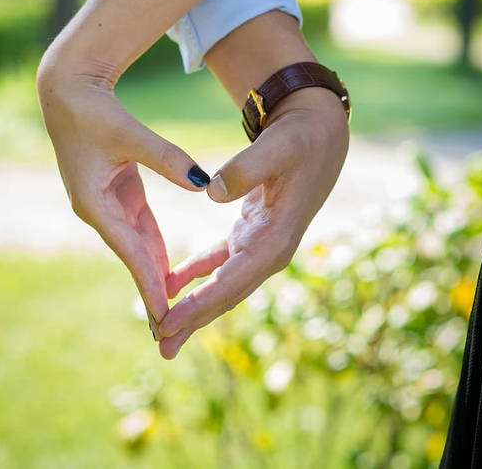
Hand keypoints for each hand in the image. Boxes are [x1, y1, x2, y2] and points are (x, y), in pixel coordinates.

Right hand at [36, 49, 209, 335]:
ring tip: (173, 308)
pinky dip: (153, 245)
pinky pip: (139, 224)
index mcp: (93, 202)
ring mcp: (105, 201)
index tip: (164, 314)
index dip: (148, 282)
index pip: (129, 250)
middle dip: (151, 289)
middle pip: (131, 255)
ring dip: (153, 271)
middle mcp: (97, 209)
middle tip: (171, 328)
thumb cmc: (93, 111)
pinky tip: (169, 267)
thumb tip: (201, 185)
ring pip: (136, 243)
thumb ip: (166, 158)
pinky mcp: (115, 189)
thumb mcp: (130, 134)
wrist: (69, 91)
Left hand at [156, 88, 348, 356]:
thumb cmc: (300, 140)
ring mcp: (261, 244)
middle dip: (194, 321)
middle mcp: (269, 250)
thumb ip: (245, 169)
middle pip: (226, 294)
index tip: (169, 323)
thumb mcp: (276, 148)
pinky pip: (219, 261)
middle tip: (162, 348)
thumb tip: (211, 192)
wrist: (319, 134)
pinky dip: (196, 273)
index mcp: (276, 238)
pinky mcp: (252, 233)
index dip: (199, 305)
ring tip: (163, 332)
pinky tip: (172, 285)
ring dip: (194, 307)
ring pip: (221, 284)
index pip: (232, 281)